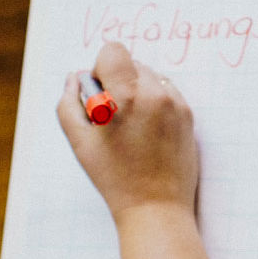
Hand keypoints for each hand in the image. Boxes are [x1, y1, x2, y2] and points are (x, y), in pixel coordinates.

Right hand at [57, 43, 198, 221]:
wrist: (156, 207)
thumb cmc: (114, 178)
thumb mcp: (79, 142)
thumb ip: (69, 103)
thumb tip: (75, 78)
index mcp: (125, 96)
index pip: (114, 50)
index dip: (101, 69)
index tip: (101, 94)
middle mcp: (155, 94)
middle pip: (132, 63)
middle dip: (119, 82)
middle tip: (114, 118)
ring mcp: (176, 104)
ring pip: (151, 77)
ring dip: (138, 91)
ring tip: (132, 127)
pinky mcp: (188, 115)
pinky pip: (167, 93)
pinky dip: (155, 103)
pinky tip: (148, 132)